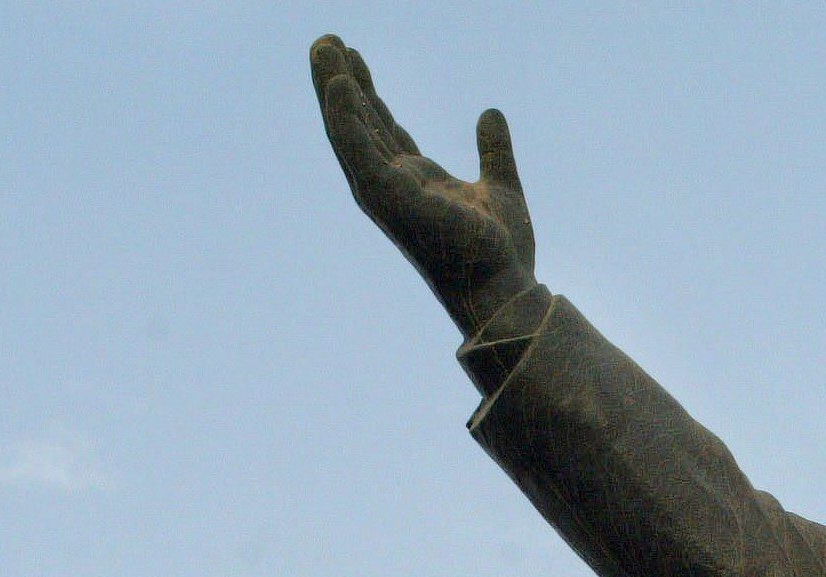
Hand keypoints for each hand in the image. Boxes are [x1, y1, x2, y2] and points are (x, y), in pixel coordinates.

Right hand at [309, 36, 537, 331]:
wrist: (503, 286)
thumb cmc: (500, 254)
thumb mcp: (500, 186)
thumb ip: (493, 150)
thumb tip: (490, 114)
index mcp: (415, 182)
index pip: (383, 129)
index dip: (368, 94)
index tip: (355, 58)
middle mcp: (393, 185)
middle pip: (360, 124)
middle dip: (342, 82)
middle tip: (326, 41)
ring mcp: (386, 192)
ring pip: (351, 130)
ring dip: (333, 88)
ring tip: (322, 46)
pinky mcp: (388, 197)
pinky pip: (359, 150)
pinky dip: (345, 117)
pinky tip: (337, 85)